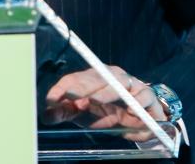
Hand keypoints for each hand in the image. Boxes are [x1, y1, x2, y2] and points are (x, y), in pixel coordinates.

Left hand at [44, 65, 165, 140]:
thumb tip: (46, 115)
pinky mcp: (147, 97)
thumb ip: (65, 113)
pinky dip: (137, 104)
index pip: (74, 79)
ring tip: (94, 101)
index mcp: (92, 78)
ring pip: (119, 83)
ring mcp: (130, 84)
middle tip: (71, 97)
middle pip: (96, 78)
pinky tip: (130, 111)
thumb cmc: (106, 111)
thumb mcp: (83, 113)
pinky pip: (143, 98)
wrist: (138, 119)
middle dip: (83, 87)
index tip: (52, 99)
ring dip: (107, 93)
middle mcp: (111, 76)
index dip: (63, 88)